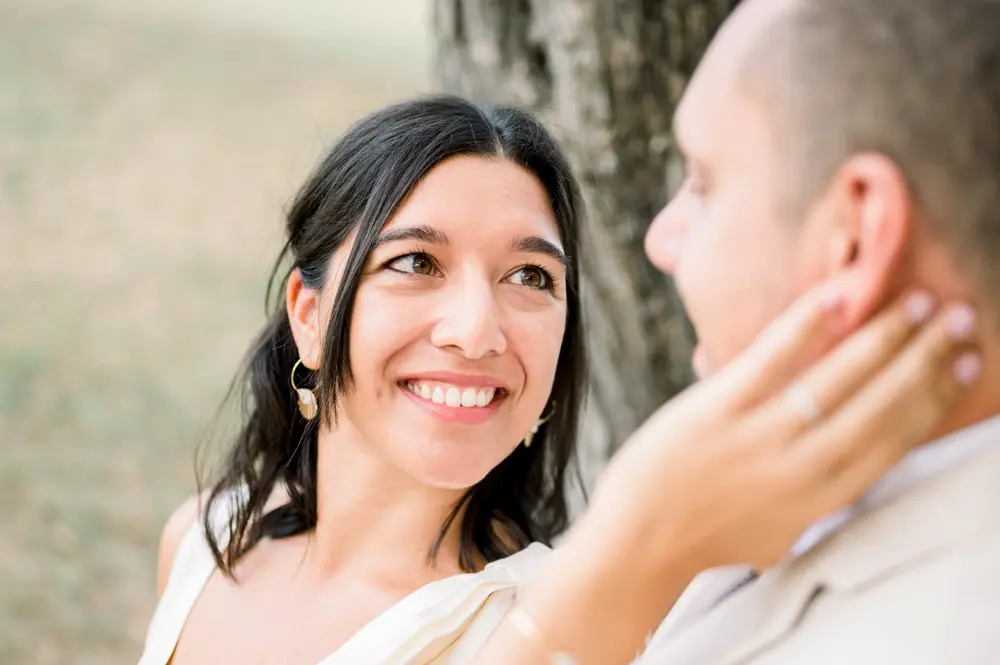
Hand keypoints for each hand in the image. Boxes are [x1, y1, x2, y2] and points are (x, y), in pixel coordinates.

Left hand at [479, 285, 978, 664]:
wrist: (641, 540)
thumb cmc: (707, 533)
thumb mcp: (780, 528)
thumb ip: (817, 492)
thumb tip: (848, 453)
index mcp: (824, 497)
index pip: (896, 437)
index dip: (936, 396)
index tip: (966, 363)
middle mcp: (804, 467)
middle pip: (883, 403)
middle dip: (928, 357)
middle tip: (961, 318)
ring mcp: (761, 436)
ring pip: (840, 379)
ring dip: (884, 337)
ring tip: (917, 303)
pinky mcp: (719, 410)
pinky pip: (772, 359)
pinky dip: (806, 326)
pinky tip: (836, 296)